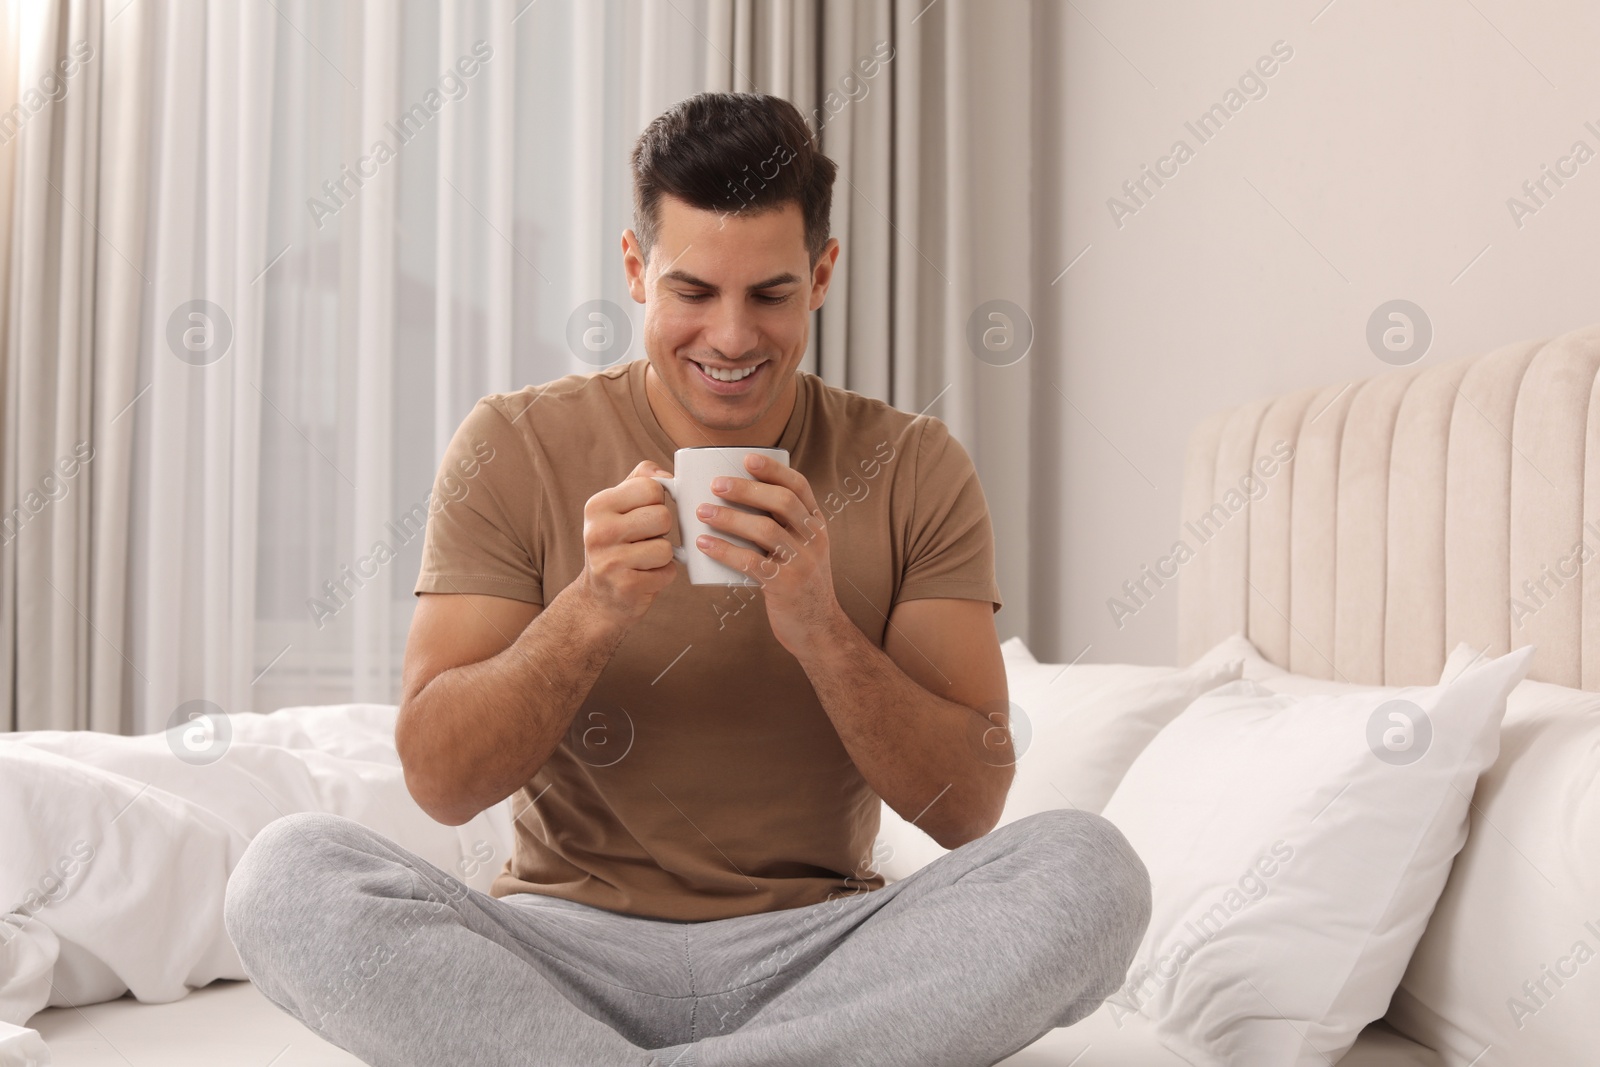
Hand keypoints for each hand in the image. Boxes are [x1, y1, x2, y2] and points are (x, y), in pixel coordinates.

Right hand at [574, 460, 677, 627]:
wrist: (599, 597)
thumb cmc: (617, 545)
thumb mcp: (618, 507)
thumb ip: (641, 480)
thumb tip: (667, 474)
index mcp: (598, 505)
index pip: (651, 487)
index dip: (657, 501)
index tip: (644, 513)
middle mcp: (599, 531)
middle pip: (662, 517)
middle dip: (661, 530)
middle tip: (644, 540)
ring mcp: (610, 561)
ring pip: (666, 547)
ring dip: (663, 555)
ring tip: (643, 559)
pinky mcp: (626, 586)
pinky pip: (667, 572)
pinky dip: (663, 575)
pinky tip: (644, 576)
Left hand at [694, 453, 846, 655]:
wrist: (818, 629)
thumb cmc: (798, 584)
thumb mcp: (802, 550)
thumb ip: (782, 527)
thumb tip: (737, 499)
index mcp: (816, 525)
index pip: (800, 486)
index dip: (774, 470)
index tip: (747, 459)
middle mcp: (814, 539)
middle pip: (782, 502)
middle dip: (746, 489)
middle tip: (715, 485)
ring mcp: (803, 562)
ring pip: (766, 530)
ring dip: (730, 517)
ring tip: (702, 512)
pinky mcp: (786, 585)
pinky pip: (752, 562)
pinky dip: (725, 550)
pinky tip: (704, 544)